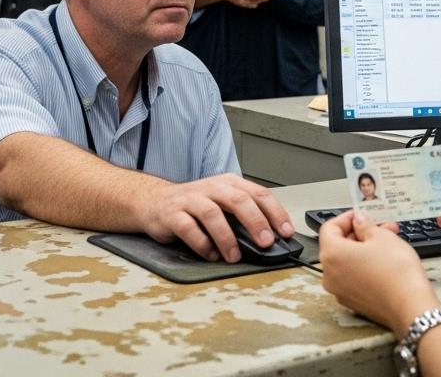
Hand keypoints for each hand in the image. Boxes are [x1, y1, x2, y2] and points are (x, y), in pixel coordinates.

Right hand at [136, 174, 293, 262]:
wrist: (154, 201)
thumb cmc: (195, 205)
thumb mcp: (222, 203)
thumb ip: (243, 215)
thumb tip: (271, 238)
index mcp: (229, 184)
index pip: (258, 194)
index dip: (275, 213)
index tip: (286, 232)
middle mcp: (212, 188)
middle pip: (239, 200)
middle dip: (256, 222)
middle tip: (266, 242)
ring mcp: (191, 200)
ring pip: (212, 214)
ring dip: (227, 237)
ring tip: (235, 256)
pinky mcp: (172, 214)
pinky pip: (188, 228)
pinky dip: (201, 243)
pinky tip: (210, 255)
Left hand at [318, 210, 440, 335]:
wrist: (410, 306)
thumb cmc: (396, 272)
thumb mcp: (382, 237)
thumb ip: (365, 225)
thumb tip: (359, 222)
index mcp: (331, 254)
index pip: (329, 228)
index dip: (346, 218)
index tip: (361, 215)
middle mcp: (329, 275)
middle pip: (338, 245)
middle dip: (359, 233)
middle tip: (380, 226)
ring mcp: (339, 291)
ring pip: (347, 262)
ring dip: (364, 249)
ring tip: (388, 242)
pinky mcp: (352, 301)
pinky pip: (353, 277)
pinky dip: (364, 266)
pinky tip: (384, 261)